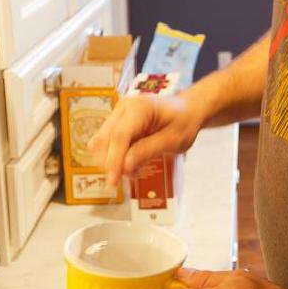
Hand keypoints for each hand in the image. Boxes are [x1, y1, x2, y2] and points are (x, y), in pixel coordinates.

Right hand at [87, 91, 203, 184]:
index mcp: (139, 107)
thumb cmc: (184, 123)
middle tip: (134, 175)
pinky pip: (106, 143)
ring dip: (112, 161)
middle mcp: (123, 108)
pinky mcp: (115, 123)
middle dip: (112, 163)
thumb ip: (149, 150)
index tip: (113, 182)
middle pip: (105, 139)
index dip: (114, 160)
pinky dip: (114, 156)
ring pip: (100, 143)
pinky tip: (131, 161)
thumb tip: (124, 166)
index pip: (119, 135)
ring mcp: (117, 114)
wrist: (187, 110)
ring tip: (136, 168)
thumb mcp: (174, 140)